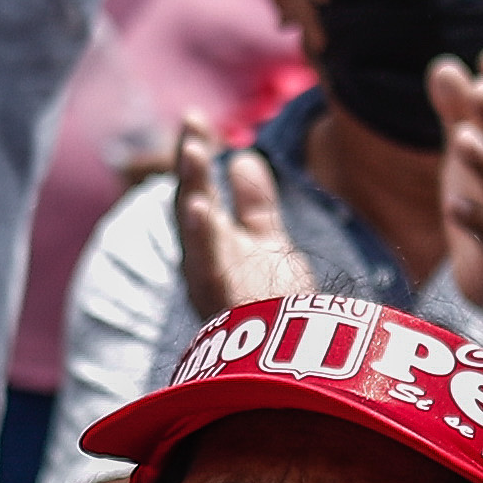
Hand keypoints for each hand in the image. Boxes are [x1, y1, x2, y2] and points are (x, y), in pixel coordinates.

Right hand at [160, 127, 315, 320]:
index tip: (197, 117)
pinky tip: (201, 206)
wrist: (293, 365)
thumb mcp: (266, 245)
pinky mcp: (224, 304)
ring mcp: (210, 283)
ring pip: (195, 232)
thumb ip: (255, 205)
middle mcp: (202, 262)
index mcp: (210, 246)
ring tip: (193, 149)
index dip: (195, 156)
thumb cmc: (274, 310)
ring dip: (192, 189)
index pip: (199, 191)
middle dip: (189, 166)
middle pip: (189, 206)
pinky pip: (209, 267)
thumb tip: (242, 158)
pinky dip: (202, 236)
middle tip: (193, 122)